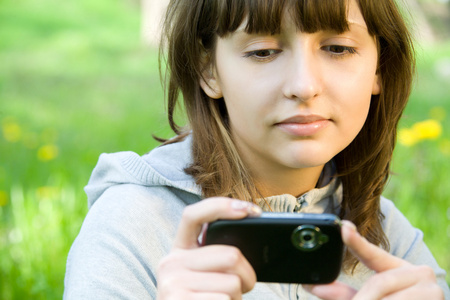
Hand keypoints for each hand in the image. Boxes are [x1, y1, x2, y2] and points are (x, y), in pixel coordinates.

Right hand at [156, 197, 261, 299]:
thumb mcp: (204, 276)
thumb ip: (217, 256)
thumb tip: (250, 231)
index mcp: (178, 251)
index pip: (193, 215)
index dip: (221, 206)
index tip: (250, 211)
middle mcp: (170, 263)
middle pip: (230, 255)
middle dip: (248, 276)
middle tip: (242, 288)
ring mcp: (172, 285)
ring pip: (233, 283)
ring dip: (238, 299)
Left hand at [304, 221, 443, 299]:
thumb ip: (344, 294)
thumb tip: (312, 286)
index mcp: (400, 269)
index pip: (374, 254)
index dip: (356, 242)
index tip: (342, 227)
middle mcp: (419, 273)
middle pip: (377, 283)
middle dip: (361, 299)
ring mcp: (430, 289)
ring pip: (386, 298)